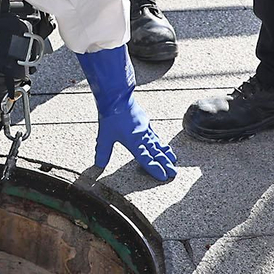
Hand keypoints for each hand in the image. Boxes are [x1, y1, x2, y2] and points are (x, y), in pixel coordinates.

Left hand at [75, 46, 176, 182]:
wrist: (117, 96)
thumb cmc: (111, 115)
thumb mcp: (104, 136)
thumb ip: (103, 151)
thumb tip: (99, 165)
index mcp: (134, 141)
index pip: (146, 159)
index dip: (155, 168)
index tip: (164, 176)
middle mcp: (142, 136)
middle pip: (156, 153)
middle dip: (166, 163)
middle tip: (174, 173)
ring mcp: (145, 128)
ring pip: (158, 144)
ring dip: (166, 153)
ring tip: (174, 160)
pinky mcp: (144, 122)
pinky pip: (154, 135)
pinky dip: (160, 142)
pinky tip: (161, 144)